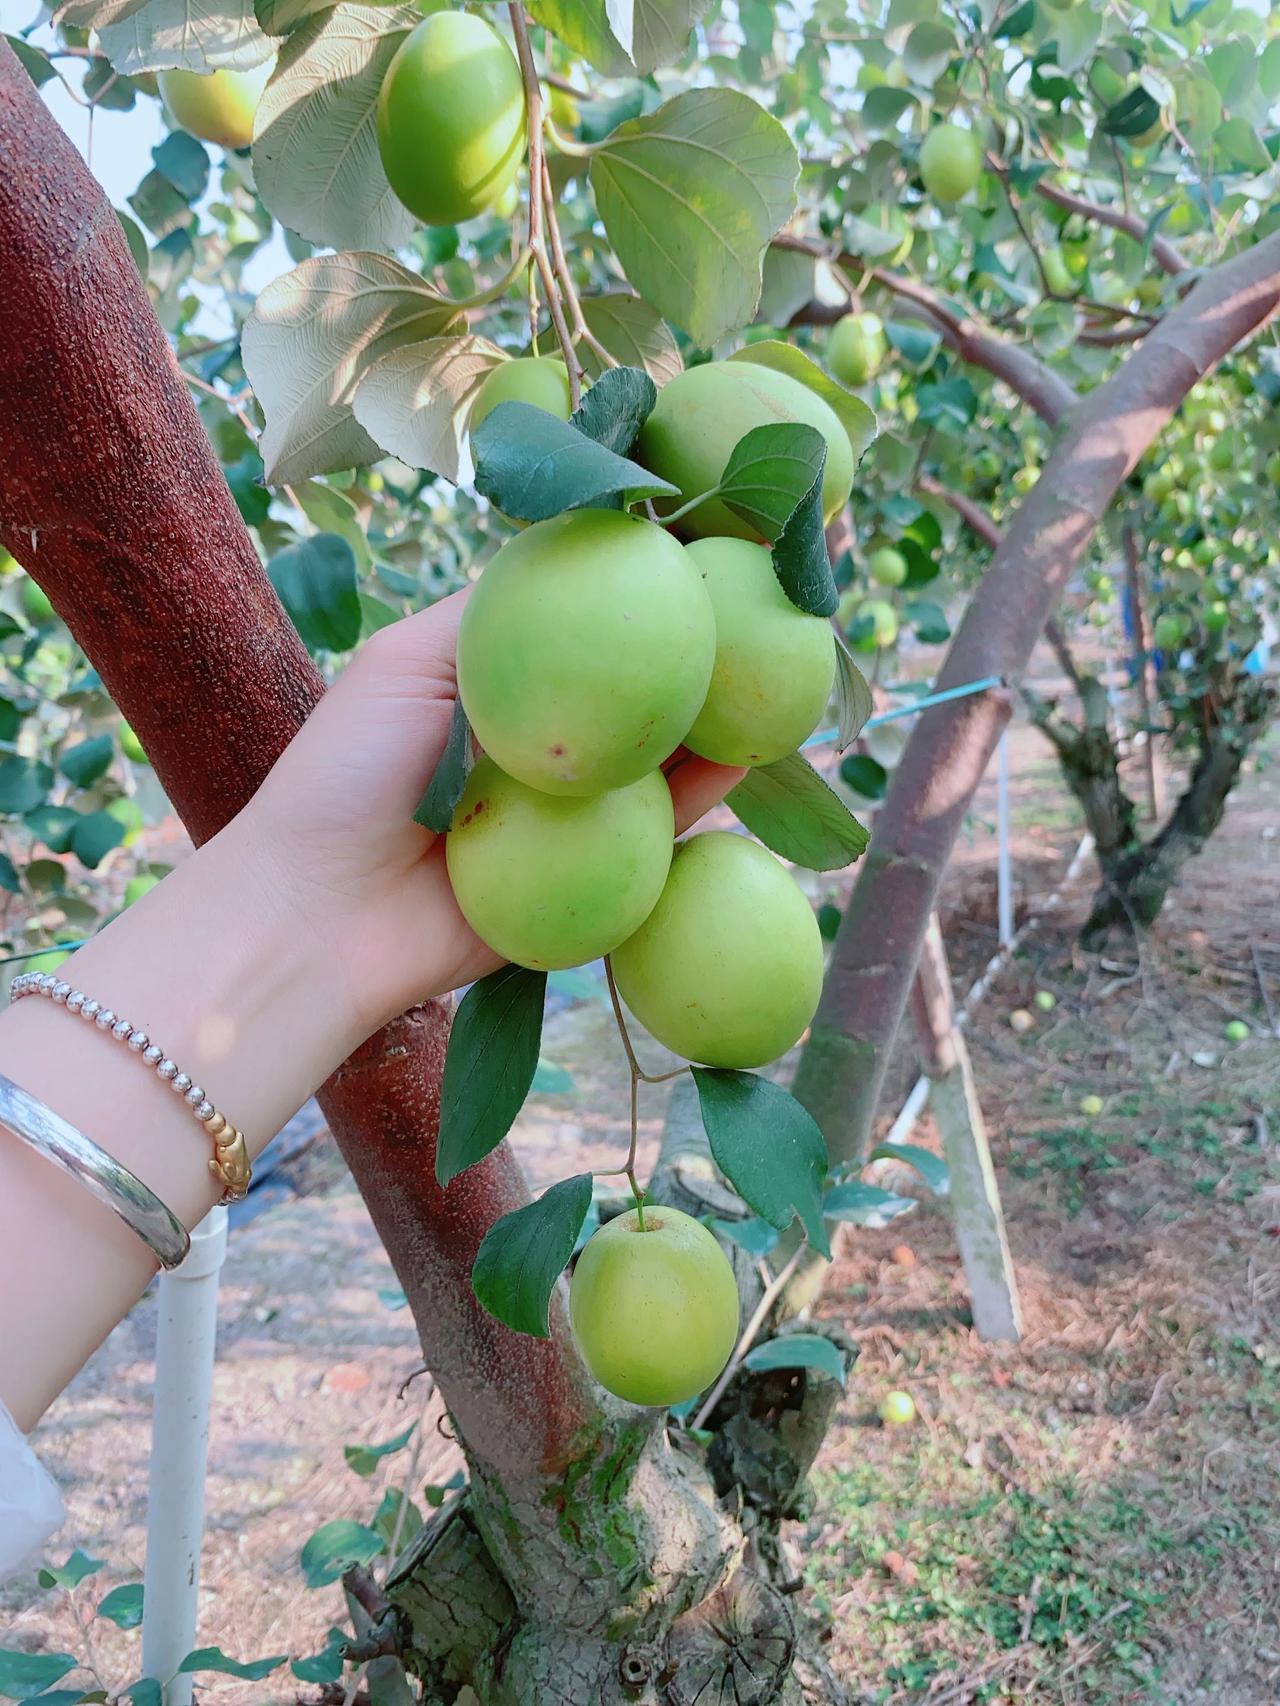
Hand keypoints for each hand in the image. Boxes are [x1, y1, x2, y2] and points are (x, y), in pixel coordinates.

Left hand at [247, 591, 743, 1035]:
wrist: (321, 916)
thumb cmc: (350, 773)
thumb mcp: (413, 662)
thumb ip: (498, 612)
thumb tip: (593, 542)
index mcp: (495, 685)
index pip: (583, 623)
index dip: (641, 588)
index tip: (702, 546)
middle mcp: (540, 743)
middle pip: (634, 690)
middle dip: (698, 653)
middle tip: (764, 608)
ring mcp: (569, 812)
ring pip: (657, 759)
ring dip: (715, 722)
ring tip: (776, 677)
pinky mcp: (589, 879)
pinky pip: (658, 835)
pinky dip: (702, 797)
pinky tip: (744, 759)